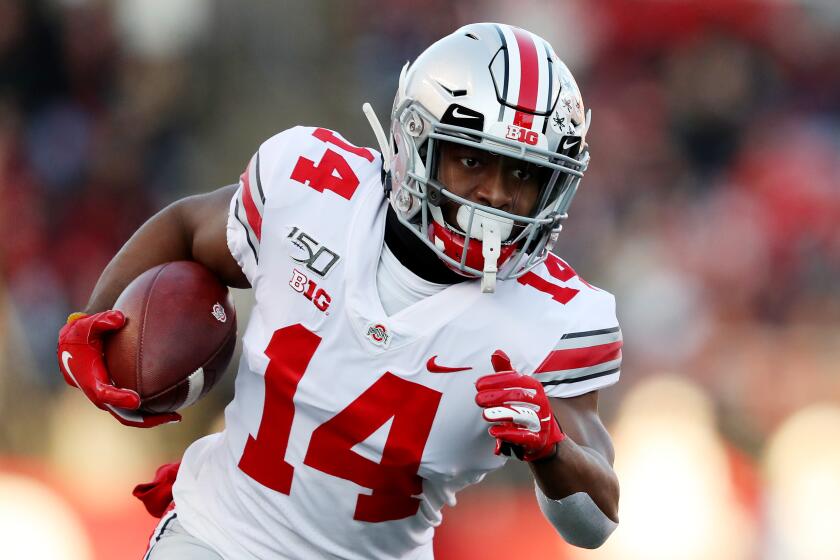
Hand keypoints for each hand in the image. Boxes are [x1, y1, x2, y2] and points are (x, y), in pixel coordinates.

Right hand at [57, 311, 179, 427]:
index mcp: (90, 379)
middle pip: (122, 414)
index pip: (104, 393)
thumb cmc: (81, 334)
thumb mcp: (88, 324)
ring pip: (129, 416)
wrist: (71, 347)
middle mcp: (98, 393)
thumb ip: (102, 320)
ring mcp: (107, 398)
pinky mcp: (115, 397)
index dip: (119, 398)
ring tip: (176, 417)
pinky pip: (132, 410)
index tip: (136, 400)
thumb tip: (119, 318)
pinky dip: (148, 411)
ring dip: (151, 419)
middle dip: (145, 418)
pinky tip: (171, 408)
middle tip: (171, 416)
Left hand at [475, 350, 564, 461]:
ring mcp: (540, 421)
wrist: (543, 436)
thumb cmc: (525, 406)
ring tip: (485, 415)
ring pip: (522, 415)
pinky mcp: (537, 438)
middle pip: (518, 396)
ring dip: (502, 414)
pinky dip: (508, 433)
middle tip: (478, 399)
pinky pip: (524, 436)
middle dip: (496, 396)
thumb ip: (505, 372)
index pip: (516, 379)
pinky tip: (494, 431)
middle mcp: (540, 402)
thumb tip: (497, 352)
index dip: (497, 380)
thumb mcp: (517, 388)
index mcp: (534, 387)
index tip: (478, 384)